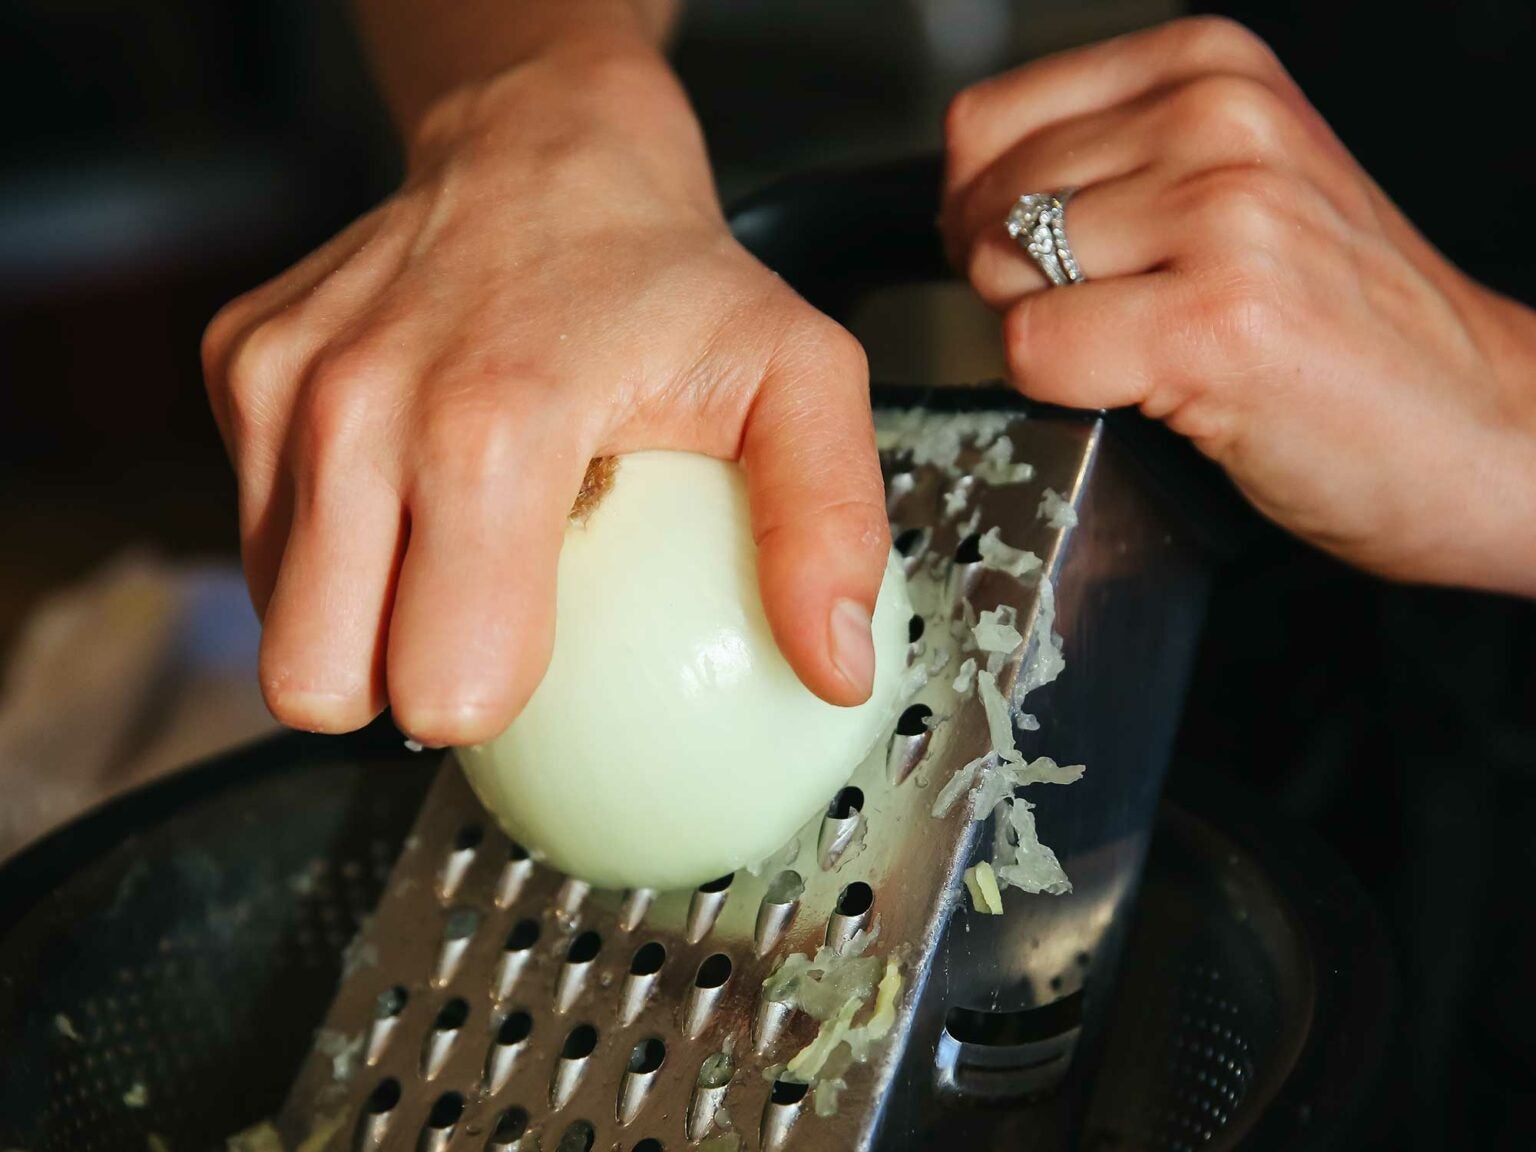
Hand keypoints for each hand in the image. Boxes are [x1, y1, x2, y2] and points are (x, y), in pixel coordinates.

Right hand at [202, 40, 887, 744]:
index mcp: (491, 431)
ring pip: (273, 622)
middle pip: (319, 686)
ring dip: (355, 619)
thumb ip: (826, 523)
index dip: (487, 700)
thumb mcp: (799, 377)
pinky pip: (256, 531)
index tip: (539, 654)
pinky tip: (402, 488)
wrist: (548, 148)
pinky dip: (326, 540)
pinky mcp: (237, 362)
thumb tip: (831, 671)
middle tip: (477, 625)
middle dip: (397, 687)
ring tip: (446, 548)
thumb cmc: (673, 279)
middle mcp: (358, 408)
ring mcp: (278, 382)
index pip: (438, 687)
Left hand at [942, 17, 1535, 596]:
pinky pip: (1036, 351)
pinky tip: (1159, 388)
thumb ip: (1108, 161)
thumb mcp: (1230, 184)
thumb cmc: (1340, 321)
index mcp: (1210, 67)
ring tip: (1149, 350)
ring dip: (1048, 337)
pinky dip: (1068, 390)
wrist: (1470, 420)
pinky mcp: (1215, 320)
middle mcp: (1217, 119)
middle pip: (986, 205)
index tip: (1035, 260)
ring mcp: (1222, 213)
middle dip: (1008, 284)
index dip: (980, 211)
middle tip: (1105, 322)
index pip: (987, 123)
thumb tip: (960, 199)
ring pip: (1004, 278)